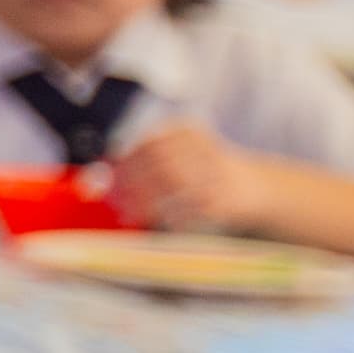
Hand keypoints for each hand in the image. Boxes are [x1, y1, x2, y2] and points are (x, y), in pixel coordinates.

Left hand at [111, 121, 264, 232]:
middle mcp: (205, 147)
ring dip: (144, 202)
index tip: (106, 179)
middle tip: (112, 201)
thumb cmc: (202, 172)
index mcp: (188, 131)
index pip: (150, 144)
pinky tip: (161, 221)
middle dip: (130, 184)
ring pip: (172, 184)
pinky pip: (189, 207)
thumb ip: (141, 164)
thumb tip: (98, 179)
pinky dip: (170, 216)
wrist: (256, 187)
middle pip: (159, 163)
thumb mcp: (177, 156)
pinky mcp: (225, 199)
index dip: (124, 162)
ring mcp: (217, 173)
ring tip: (128, 214)